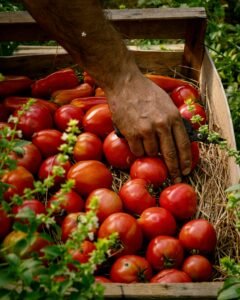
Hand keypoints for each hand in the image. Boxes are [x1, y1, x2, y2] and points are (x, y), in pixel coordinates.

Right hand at [106, 68, 191, 182]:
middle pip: (170, 155)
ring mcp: (146, 130)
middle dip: (174, 170)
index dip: (186, 161)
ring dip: (150, 153)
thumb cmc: (145, 91)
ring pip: (152, 154)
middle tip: (176, 179)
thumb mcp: (166, 102)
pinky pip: (138, 151)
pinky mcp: (131, 133)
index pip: (184, 145)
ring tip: (146, 143)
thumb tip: (176, 138)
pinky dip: (138, 150)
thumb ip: (173, 119)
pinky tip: (137, 142)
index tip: (186, 170)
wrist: (124, 84)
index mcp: (174, 117)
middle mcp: (162, 125)